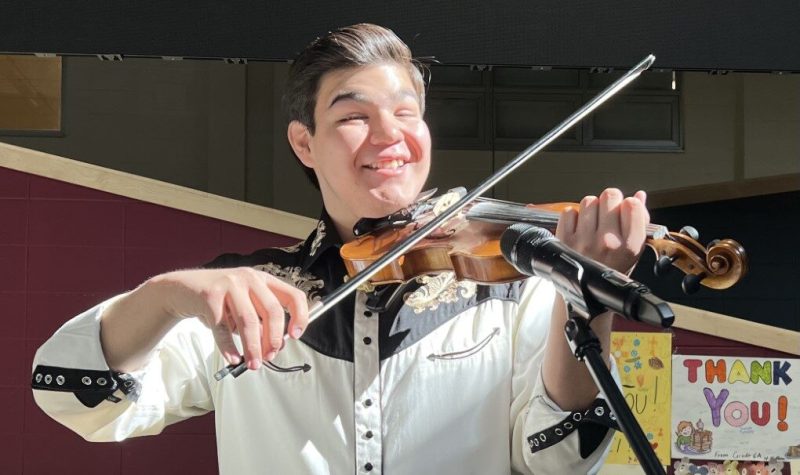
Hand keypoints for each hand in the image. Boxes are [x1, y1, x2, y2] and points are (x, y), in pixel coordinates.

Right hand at [150, 268, 308, 369]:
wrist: (181, 289)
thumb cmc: (217, 300)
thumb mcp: (243, 306)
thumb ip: (259, 322)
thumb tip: (274, 346)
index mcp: (263, 280)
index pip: (293, 295)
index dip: (300, 317)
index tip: (295, 336)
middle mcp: (249, 278)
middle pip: (272, 312)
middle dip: (273, 340)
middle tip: (269, 357)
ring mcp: (229, 284)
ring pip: (249, 321)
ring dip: (252, 348)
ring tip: (253, 364)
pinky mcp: (210, 295)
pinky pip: (223, 327)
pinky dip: (228, 347)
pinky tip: (232, 357)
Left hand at [555, 188, 648, 273]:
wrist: (586, 291)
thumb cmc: (613, 268)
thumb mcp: (634, 251)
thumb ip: (640, 222)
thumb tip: (639, 195)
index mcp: (629, 246)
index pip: (632, 205)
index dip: (629, 203)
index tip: (626, 210)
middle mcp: (607, 243)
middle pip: (610, 196)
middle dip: (610, 200)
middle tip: (608, 213)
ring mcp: (584, 241)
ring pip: (589, 201)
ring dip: (592, 208)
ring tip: (593, 222)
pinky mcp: (565, 240)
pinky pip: (569, 212)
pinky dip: (574, 216)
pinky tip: (579, 228)